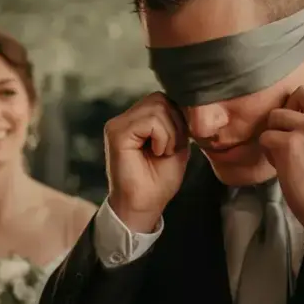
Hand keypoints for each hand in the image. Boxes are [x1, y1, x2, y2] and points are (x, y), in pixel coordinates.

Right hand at [104, 92, 189, 232]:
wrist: (145, 205)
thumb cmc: (159, 180)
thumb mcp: (177, 144)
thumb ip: (178, 121)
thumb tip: (186, 102)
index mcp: (137, 119)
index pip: (163, 99)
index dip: (178, 118)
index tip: (176, 144)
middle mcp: (124, 118)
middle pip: (160, 99)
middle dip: (175, 124)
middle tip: (169, 149)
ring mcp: (118, 124)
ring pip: (157, 107)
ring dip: (169, 133)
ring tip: (161, 152)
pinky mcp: (116, 132)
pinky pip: (150, 120)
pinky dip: (162, 137)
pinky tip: (156, 152)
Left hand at [258, 86, 303, 226]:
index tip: (301, 123)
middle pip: (299, 93)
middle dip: (289, 110)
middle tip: (287, 131)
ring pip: (277, 115)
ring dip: (275, 133)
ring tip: (283, 152)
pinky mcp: (289, 145)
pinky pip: (266, 137)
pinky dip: (268, 151)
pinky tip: (279, 165)